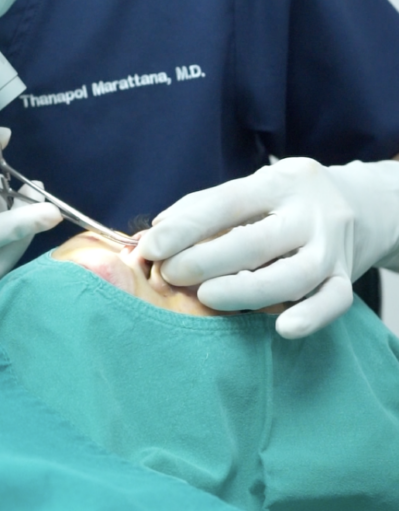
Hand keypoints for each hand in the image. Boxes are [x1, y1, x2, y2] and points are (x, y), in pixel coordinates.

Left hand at [137, 157, 398, 337]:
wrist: (359, 205)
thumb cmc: (284, 200)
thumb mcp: (252, 187)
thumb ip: (204, 207)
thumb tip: (156, 232)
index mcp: (278, 183)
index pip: (227, 202)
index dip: (186, 226)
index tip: (151, 246)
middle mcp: (308, 213)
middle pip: (256, 241)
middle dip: (206, 260)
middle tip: (169, 274)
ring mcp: (331, 247)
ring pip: (292, 275)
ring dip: (245, 291)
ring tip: (206, 297)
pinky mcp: (346, 277)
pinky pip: (334, 302)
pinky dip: (310, 317)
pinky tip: (281, 327)